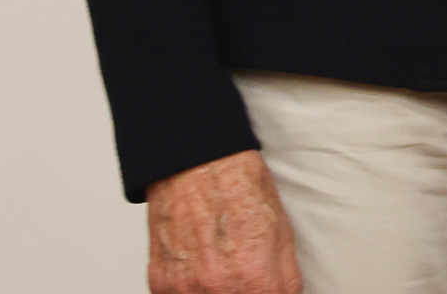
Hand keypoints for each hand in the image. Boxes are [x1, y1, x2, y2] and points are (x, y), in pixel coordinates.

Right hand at [147, 150, 300, 293]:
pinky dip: (189, 288)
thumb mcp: (283, 233)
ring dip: (215, 291)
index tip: (263, 287)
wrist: (198, 164)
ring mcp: (186, 289)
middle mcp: (219, 289)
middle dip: (243, 292)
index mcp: (256, 279)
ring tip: (219, 267)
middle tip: (241, 272)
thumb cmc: (239, 189)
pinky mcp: (160, 283)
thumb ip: (286, 279)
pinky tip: (198, 265)